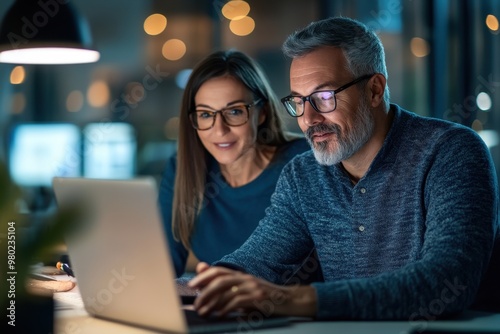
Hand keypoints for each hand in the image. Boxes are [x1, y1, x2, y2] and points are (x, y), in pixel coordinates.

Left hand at [188, 262, 316, 317]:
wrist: (289, 300)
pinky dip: (226, 309)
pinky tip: (220, 315)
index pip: (219, 270)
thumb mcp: (246, 291)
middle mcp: (246, 278)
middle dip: (204, 290)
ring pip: (227, 291)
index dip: (203, 276)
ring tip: (204, 312)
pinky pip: (238, 302)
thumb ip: (229, 289)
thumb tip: (208, 289)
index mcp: (241, 275)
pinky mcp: (259, 298)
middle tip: (195, 302)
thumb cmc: (265, 298)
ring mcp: (253, 287)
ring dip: (212, 303)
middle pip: (220, 279)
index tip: (192, 285)